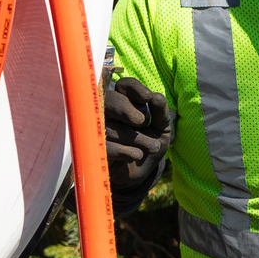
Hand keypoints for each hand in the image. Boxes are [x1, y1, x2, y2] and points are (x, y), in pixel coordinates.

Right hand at [104, 77, 171, 193]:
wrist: (143, 172)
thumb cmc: (151, 143)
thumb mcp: (161, 128)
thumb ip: (160, 112)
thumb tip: (156, 97)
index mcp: (126, 101)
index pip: (124, 86)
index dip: (134, 89)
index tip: (148, 98)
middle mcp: (109, 112)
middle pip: (110, 100)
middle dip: (126, 109)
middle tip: (142, 121)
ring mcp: (100, 130)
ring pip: (110, 127)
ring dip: (135, 137)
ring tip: (153, 147)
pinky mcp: (96, 150)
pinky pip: (106, 146)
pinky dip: (125, 150)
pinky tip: (138, 155)